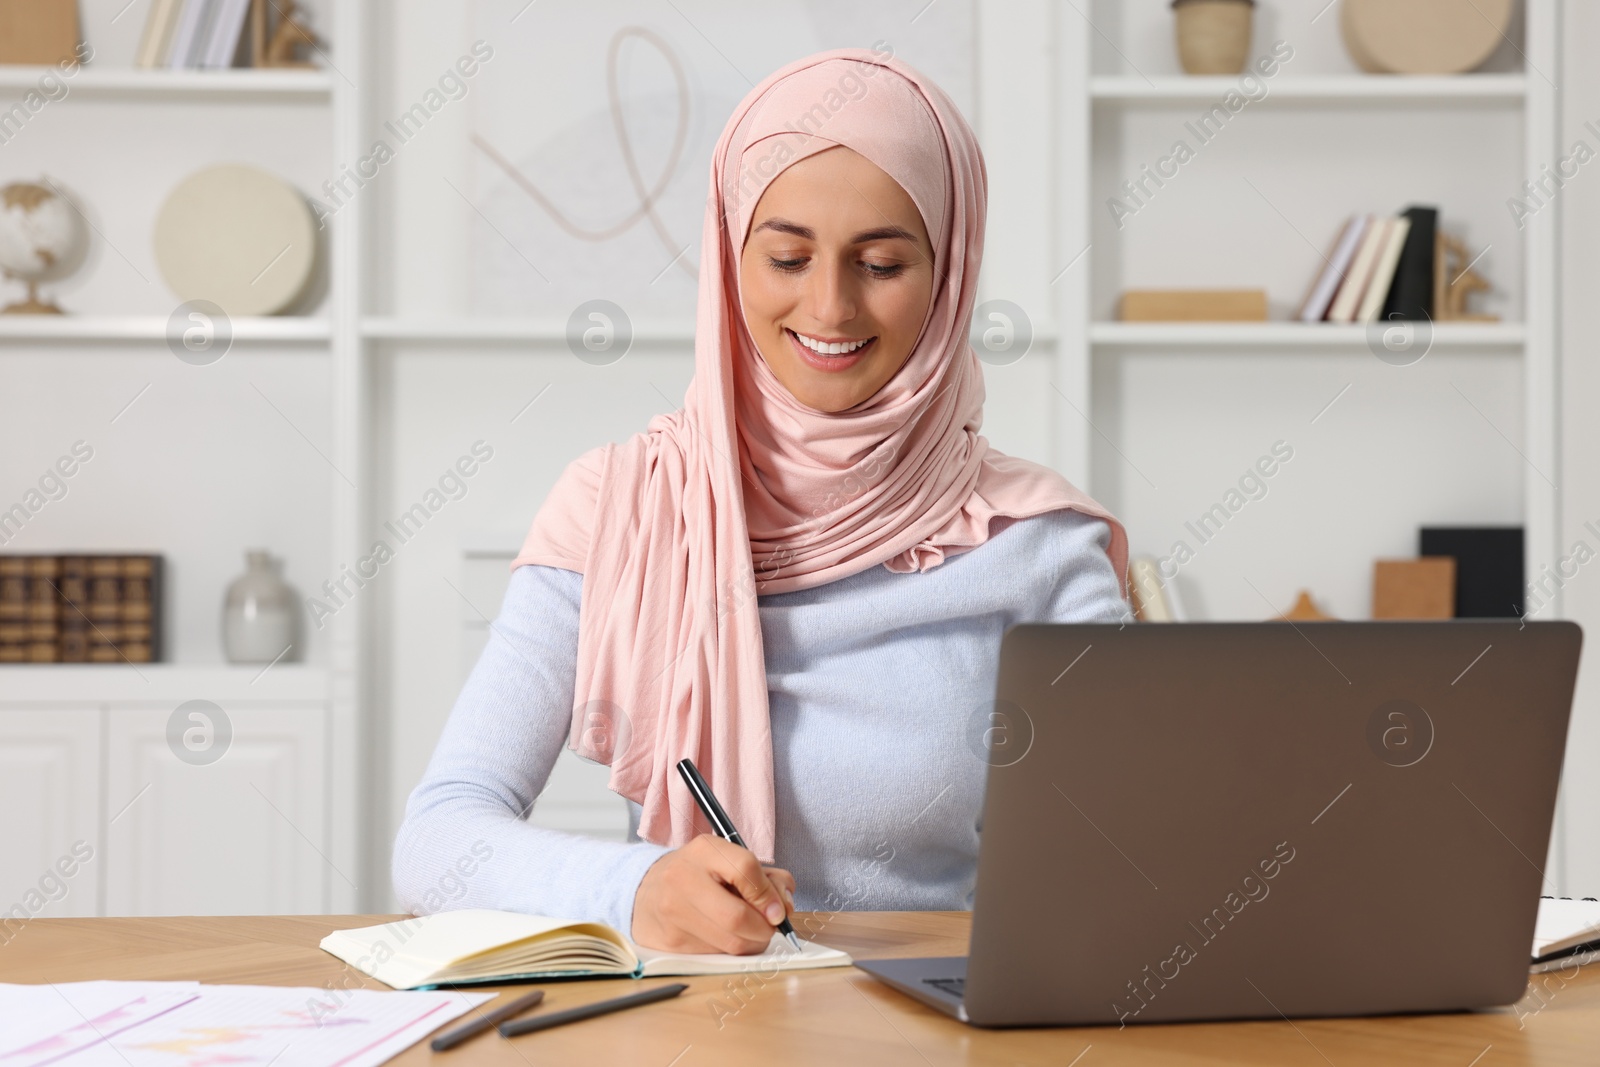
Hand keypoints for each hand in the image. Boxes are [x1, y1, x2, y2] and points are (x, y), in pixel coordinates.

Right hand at [632, 834, 796, 953]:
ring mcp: (673, 914)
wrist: (649, 892)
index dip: (769, 893)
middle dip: (765, 928)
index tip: (778, 908)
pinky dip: (732, 951)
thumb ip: (766, 877)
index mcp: (703, 851)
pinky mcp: (671, 943)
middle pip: (738, 917)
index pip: (746, 869)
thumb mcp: (730, 861)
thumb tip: (786, 908)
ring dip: (752, 942)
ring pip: (731, 943)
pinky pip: (717, 956)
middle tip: (770, 926)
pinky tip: (726, 936)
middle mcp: (683, 879)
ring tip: (750, 931)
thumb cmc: (701, 875)